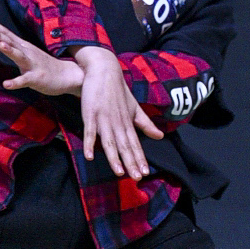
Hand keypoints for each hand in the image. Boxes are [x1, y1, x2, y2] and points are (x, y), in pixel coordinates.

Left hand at [0, 14, 82, 97]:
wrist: (68, 75)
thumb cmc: (43, 65)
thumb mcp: (28, 53)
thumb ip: (14, 47)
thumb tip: (0, 40)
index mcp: (23, 46)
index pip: (7, 34)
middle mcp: (27, 52)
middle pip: (11, 42)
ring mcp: (32, 65)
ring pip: (19, 56)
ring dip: (10, 50)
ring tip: (1, 45)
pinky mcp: (37, 78)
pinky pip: (24, 80)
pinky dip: (16, 82)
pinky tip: (6, 84)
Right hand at [74, 46, 164, 179]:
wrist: (103, 70)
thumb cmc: (118, 90)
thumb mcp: (134, 107)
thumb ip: (145, 123)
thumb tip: (160, 136)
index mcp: (128, 123)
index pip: (135, 144)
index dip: (140, 159)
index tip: (145, 173)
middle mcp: (118, 123)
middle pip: (125, 146)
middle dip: (131, 162)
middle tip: (137, 177)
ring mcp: (104, 119)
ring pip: (110, 142)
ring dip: (114, 158)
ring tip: (119, 172)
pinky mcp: (91, 114)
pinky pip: (90, 131)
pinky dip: (90, 143)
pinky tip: (89, 156)